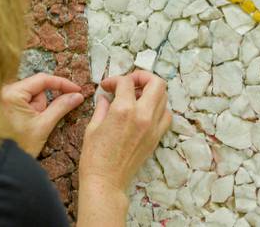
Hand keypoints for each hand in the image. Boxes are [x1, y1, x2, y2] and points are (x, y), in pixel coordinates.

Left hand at [1, 73, 84, 156]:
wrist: (2, 164)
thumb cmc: (19, 147)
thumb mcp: (44, 126)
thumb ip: (61, 107)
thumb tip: (77, 96)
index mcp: (12, 93)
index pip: (42, 79)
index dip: (62, 83)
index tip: (76, 89)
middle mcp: (4, 91)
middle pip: (36, 88)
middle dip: (43, 104)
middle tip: (39, 121)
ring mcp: (2, 97)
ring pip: (31, 95)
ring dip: (36, 109)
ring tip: (29, 126)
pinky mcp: (3, 103)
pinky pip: (23, 100)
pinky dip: (29, 110)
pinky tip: (24, 124)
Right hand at [79, 71, 171, 196]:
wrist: (106, 182)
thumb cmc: (95, 156)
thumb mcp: (93, 126)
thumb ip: (102, 107)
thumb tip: (106, 97)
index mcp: (123, 110)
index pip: (126, 81)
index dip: (114, 79)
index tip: (107, 86)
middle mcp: (143, 115)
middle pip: (156, 83)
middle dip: (142, 77)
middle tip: (130, 82)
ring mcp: (153, 127)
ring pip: (164, 97)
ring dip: (151, 91)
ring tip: (136, 97)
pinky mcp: (156, 138)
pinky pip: (166, 115)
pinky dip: (158, 108)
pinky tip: (144, 111)